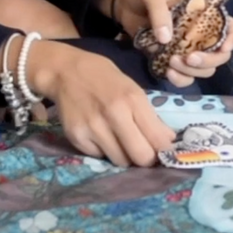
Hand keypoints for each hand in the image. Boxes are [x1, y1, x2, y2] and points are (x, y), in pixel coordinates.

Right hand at [29, 40, 175, 166]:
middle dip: (145, 159)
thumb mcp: (132, 89)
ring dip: (124, 155)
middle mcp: (114, 115)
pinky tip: (100, 135)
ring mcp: (93, 128)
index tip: (162, 152)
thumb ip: (150, 117)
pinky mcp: (76, 138)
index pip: (157, 140)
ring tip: (119, 141)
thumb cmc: (104, 77)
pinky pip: (99, 156)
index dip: (163, 151)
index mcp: (132, 100)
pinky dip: (104, 151)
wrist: (65, 71)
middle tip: (142, 151)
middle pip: (140, 157)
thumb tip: (168, 142)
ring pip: (120, 162)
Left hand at [113, 0, 232, 87]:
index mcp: (202, 15)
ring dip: (193, 72)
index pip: (230, 27)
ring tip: (172, 62)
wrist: (122, 5)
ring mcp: (187, 50)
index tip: (222, 48)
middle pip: (219, 55)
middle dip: (208, 61)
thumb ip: (159, 12)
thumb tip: (166, 39)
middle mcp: (200, 34)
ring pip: (204, 70)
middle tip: (189, 58)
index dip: (232, 39)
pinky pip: (185, 78)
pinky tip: (168, 72)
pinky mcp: (172, 61)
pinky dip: (180, 79)